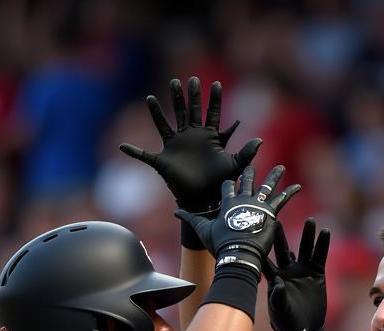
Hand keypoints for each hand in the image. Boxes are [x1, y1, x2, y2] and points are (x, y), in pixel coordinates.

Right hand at [120, 77, 261, 213]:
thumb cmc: (219, 183)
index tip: (216, 84)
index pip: (211, 114)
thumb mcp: (234, 166)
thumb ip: (246, 153)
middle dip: (187, 96)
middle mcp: (190, 137)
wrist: (204, 199)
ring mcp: (175, 146)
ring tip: (152, 96)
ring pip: (166, 123)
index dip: (214, 100)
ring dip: (158, 111)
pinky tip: (123, 147)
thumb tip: (260, 141)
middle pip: (188, 111)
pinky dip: (134, 152)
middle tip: (188, 80)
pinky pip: (145, 156)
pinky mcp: (163, 160)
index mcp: (208, 137)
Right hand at [175, 165, 300, 276]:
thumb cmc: (220, 244)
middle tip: (251, 167)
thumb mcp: (202, 230)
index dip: (228, 185)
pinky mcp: (270, 211)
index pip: (227, 188)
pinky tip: (298, 186)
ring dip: (274, 176)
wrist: (238, 252)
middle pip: (246, 181)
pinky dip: (290, 192)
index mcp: (227, 202)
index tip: (230, 181)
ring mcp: (257, 204)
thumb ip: (190, 218)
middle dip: (248, 173)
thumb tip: (176, 212)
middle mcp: (243, 199)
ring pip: (267, 186)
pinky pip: (282, 199)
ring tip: (281, 168)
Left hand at [266, 219, 330, 330]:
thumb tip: (276, 283)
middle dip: (280, 234)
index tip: (258, 233)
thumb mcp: (279, 311)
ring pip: (304, 249)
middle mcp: (288, 270)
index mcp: (275, 277)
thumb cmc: (286, 322)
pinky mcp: (317, 274)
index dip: (262, 247)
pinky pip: (320, 257)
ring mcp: (303, 271)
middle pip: (283, 248)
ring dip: (307, 235)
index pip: (266, 259)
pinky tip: (325, 233)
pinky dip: (323, 245)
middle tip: (277, 218)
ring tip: (311, 221)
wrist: (304, 330)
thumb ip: (277, 297)